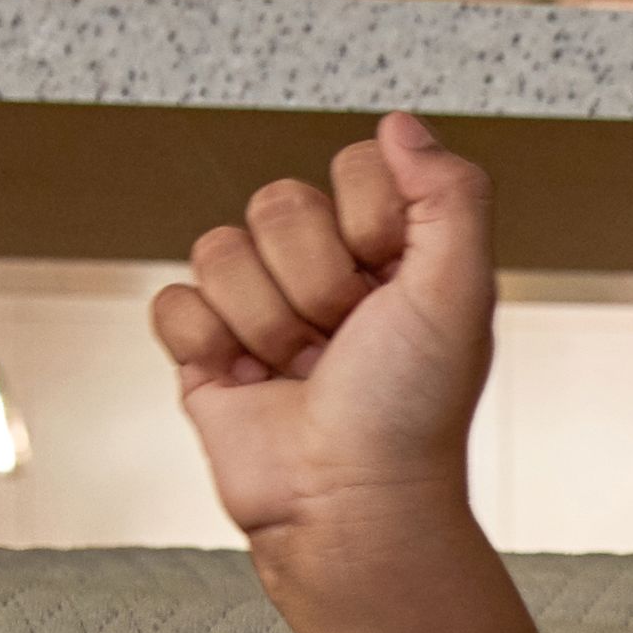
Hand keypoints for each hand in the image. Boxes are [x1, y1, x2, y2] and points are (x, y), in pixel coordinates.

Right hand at [148, 113, 496, 558]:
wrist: (351, 506)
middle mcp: (330, 277)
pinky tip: (250, 383)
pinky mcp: (207, 349)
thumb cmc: (412, 415)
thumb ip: (449, 197)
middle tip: (346, 343)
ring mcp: (263, 311)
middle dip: (315, 279)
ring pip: (220, 248)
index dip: (367, 222)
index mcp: (395, 260)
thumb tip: (402, 126)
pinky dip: (209, 345)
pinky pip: (173, 301)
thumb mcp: (459, 294)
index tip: (393, 284)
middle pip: (279, 202)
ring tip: (304, 373)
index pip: (355, 168)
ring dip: (266, 320)